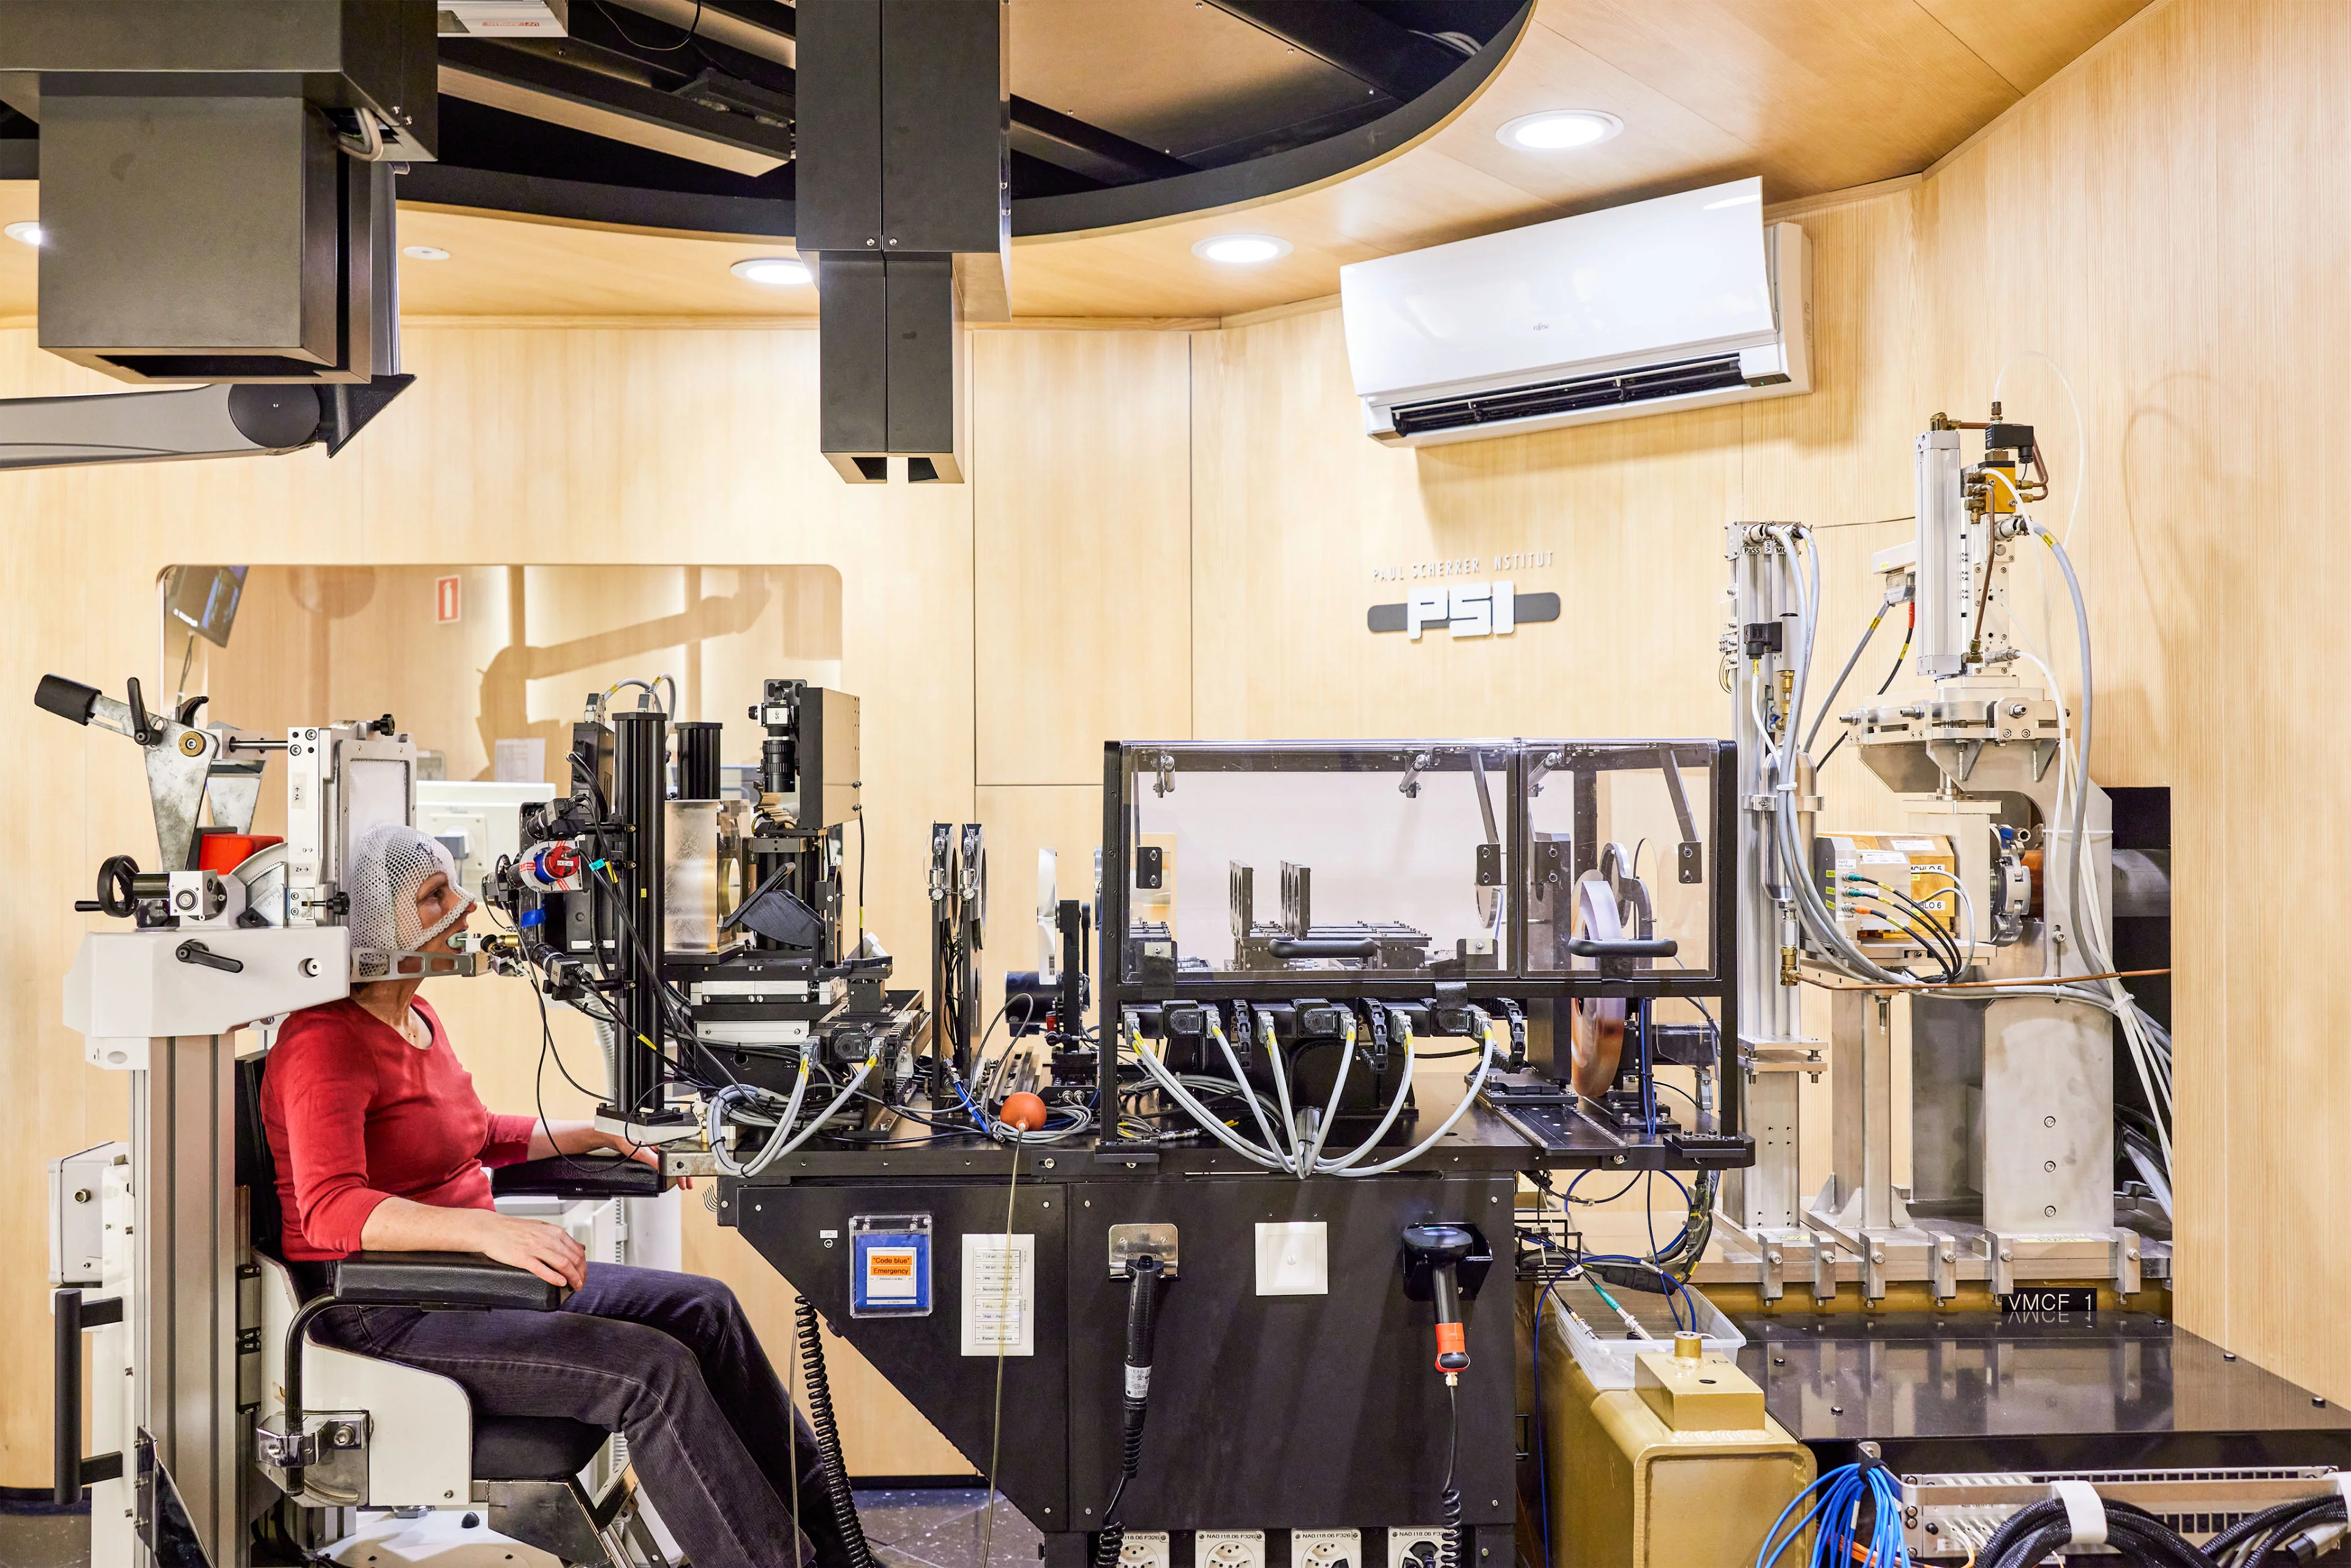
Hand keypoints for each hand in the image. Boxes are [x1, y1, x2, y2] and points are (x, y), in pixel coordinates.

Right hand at [466, 1209, 586, 1289]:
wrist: (491, 1229)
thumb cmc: (514, 1230)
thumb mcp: (542, 1228)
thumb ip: (561, 1238)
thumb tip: (579, 1247)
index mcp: (554, 1232)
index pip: (577, 1250)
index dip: (583, 1265)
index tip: (583, 1274)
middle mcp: (548, 1239)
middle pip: (573, 1258)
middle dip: (581, 1274)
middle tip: (580, 1284)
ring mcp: (536, 1248)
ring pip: (563, 1264)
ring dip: (573, 1278)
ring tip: (575, 1286)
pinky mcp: (523, 1258)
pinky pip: (543, 1269)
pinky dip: (554, 1277)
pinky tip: (560, 1283)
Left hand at [601, 1129, 689, 1189]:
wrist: (615, 1136)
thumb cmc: (626, 1137)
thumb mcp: (642, 1153)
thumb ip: (655, 1161)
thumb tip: (665, 1170)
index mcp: (664, 1140)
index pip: (679, 1157)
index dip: (683, 1171)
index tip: (686, 1181)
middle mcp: (663, 1141)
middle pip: (678, 1158)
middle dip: (683, 1173)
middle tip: (686, 1184)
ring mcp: (658, 1144)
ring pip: (673, 1159)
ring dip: (677, 1170)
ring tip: (680, 1180)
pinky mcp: (653, 1148)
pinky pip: (665, 1158)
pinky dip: (670, 1167)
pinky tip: (670, 1172)